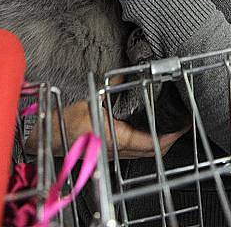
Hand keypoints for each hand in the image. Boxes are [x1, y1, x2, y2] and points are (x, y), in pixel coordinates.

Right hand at [25, 99, 186, 159]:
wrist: (47, 136)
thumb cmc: (65, 121)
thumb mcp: (92, 100)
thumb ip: (113, 88)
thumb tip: (128, 75)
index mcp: (115, 139)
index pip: (151, 142)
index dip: (170, 135)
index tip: (182, 125)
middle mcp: (117, 151)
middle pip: (152, 152)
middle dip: (170, 140)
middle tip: (183, 125)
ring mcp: (113, 154)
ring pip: (144, 153)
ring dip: (160, 142)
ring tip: (172, 126)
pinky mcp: (109, 152)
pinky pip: (134, 151)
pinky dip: (147, 142)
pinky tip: (151, 131)